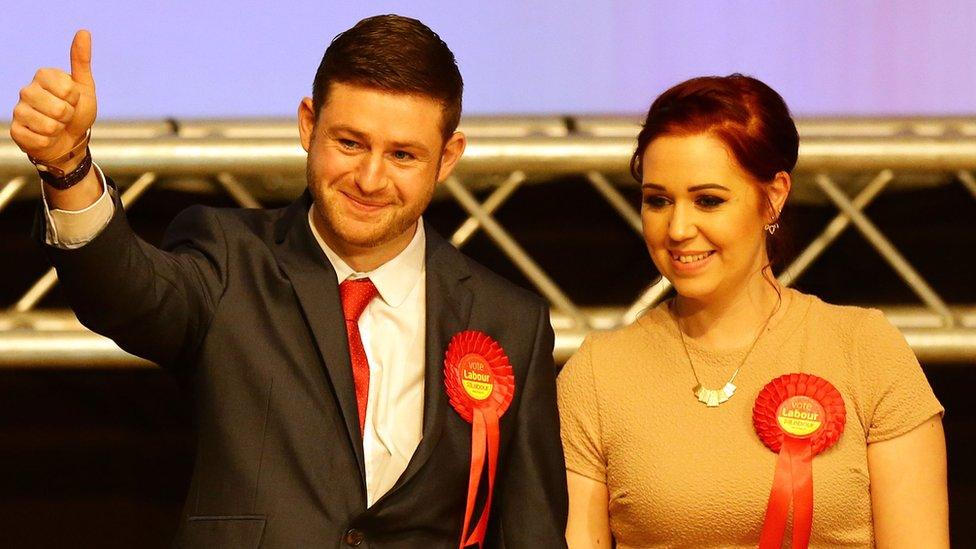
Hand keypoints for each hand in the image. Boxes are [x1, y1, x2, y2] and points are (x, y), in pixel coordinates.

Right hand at [10, 30, 97, 169]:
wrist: (70, 140)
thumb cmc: (78, 111)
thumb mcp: (85, 86)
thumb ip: (81, 61)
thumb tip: (84, 32)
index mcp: (43, 75)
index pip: (68, 90)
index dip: (76, 99)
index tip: (72, 100)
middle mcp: (26, 90)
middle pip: (59, 109)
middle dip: (68, 116)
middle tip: (65, 116)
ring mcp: (19, 110)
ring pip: (49, 126)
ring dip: (58, 130)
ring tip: (56, 126)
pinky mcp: (15, 130)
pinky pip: (39, 140)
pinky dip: (49, 141)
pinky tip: (46, 137)